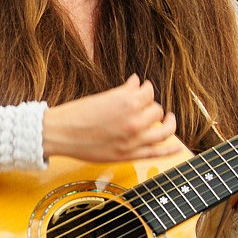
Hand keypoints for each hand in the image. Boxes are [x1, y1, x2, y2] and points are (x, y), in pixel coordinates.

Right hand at [42, 74, 184, 162]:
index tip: (141, 90)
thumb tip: (137, 82)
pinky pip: (158, 152)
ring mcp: (134, 139)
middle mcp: (134, 119)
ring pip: (164, 129)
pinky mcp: (129, 154)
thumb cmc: (76, 114)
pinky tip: (178, 145)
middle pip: (156, 109)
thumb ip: (124, 91)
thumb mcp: (102, 97)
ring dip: (168, 123)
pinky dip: (171, 150)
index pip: (149, 92)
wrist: (59, 134)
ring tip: (167, 119)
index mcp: (127, 101)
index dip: (145, 90)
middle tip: (144, 107)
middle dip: (150, 106)